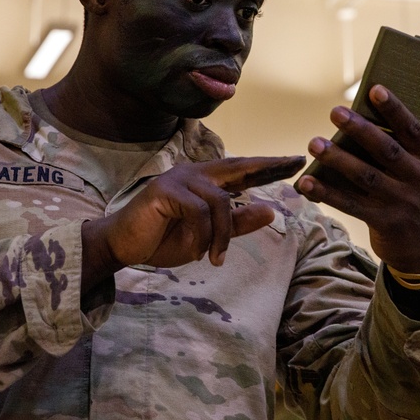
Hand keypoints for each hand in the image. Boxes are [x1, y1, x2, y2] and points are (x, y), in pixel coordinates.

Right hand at [83, 156, 304, 283]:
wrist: (123, 247)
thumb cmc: (163, 239)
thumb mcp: (208, 236)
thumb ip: (236, 224)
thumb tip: (271, 210)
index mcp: (204, 180)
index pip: (241, 169)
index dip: (268, 166)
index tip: (296, 161)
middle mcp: (194, 172)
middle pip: (237, 166)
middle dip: (267, 166)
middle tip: (295, 164)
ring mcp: (179, 179)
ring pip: (219, 201)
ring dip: (222, 234)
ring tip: (215, 258)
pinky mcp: (165, 191)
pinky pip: (199, 212)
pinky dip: (202, 236)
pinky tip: (197, 252)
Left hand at [296, 84, 419, 273]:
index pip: (413, 130)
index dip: (395, 109)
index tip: (374, 90)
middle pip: (387, 151)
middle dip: (359, 130)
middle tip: (335, 112)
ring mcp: (403, 204)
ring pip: (366, 177)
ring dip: (338, 160)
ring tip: (314, 143)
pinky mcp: (384, 223)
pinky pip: (351, 205)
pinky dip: (327, 193)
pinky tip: (306, 182)